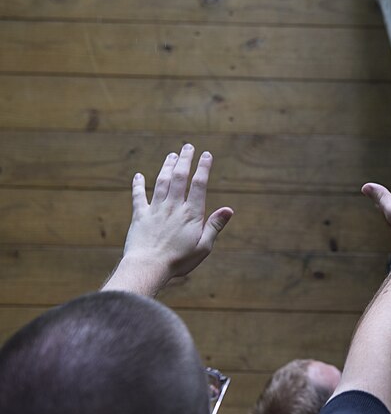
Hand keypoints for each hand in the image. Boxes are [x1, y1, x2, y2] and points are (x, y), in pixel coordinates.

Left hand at [121, 144, 232, 281]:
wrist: (148, 267)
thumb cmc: (179, 261)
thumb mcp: (204, 246)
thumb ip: (215, 225)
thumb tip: (229, 209)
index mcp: (191, 214)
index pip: (199, 184)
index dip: (203, 167)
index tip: (207, 155)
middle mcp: (173, 207)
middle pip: (179, 177)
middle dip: (185, 160)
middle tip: (188, 146)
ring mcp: (155, 209)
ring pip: (161, 182)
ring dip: (166, 166)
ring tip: (171, 155)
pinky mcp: (140, 216)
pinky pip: (138, 197)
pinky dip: (138, 185)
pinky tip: (138, 176)